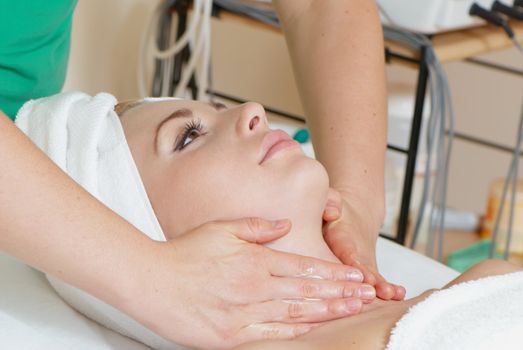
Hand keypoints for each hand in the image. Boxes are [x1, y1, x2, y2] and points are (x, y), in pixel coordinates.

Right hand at [123, 217, 372, 348]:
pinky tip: (316, 330)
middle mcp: (255, 287)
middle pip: (307, 292)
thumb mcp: (222, 228)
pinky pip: (271, 336)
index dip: (333, 273)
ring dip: (327, 312)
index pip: (304, 268)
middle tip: (366, 294)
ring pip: (296, 314)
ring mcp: (245, 313)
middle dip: (340, 293)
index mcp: (255, 261)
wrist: (151, 281)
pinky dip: (296, 333)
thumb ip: (257, 227)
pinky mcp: (232, 336)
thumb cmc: (186, 252)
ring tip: (352, 310)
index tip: (355, 275)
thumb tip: (286, 225)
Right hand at [322, 190, 405, 300]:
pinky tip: (399, 293)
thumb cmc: (332, 206)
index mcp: (320, 243)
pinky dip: (383, 286)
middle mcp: (330, 261)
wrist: (343, 216)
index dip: (348, 265)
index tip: (363, 275)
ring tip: (391, 293)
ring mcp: (345, 270)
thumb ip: (328, 201)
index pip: (331, 255)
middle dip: (361, 284)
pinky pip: (370, 281)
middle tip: (377, 291)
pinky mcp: (357, 273)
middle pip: (344, 275)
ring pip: (359, 282)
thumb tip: (333, 212)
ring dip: (375, 288)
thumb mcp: (328, 197)